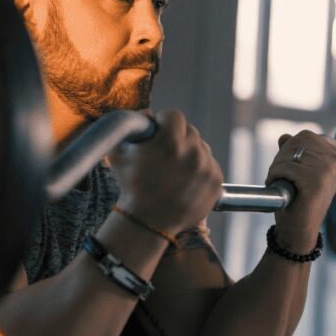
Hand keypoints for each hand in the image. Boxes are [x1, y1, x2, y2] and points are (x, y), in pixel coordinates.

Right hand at [108, 110, 223, 233]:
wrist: (148, 221)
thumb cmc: (131, 186)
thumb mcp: (120, 152)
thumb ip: (131, 126)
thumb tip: (147, 114)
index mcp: (170, 141)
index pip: (174, 116)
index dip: (163, 122)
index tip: (158, 133)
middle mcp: (192, 152)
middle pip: (189, 132)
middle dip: (177, 139)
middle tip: (164, 155)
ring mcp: (207, 168)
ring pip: (201, 149)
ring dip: (190, 154)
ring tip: (174, 172)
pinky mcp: (216, 182)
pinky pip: (210, 166)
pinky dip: (200, 171)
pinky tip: (184, 182)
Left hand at [265, 131, 335, 251]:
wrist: (299, 230)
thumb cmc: (297, 200)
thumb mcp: (299, 171)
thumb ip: (295, 151)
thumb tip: (284, 136)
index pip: (304, 136)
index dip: (289, 150)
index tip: (292, 170)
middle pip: (296, 142)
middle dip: (281, 158)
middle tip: (283, 178)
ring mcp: (328, 170)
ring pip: (288, 154)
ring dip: (276, 169)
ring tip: (283, 185)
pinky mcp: (316, 181)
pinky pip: (285, 167)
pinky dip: (274, 177)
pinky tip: (282, 191)